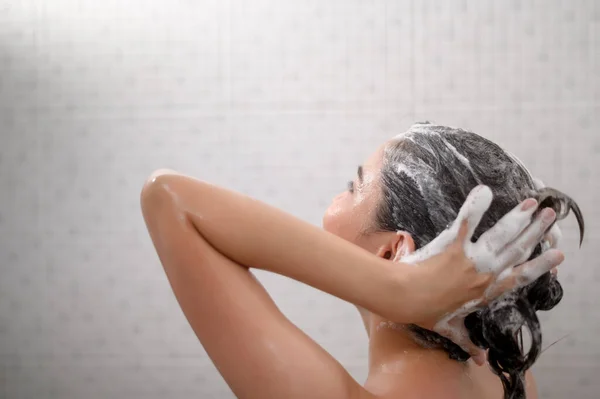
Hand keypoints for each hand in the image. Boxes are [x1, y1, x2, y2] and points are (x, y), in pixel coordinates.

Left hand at [393, 185, 563, 364]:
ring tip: (533, 203)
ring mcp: (471, 259)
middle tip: (550, 215)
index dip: (541, 266)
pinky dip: (476, 207)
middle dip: (536, 231)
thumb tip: (480, 361)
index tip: (558, 255)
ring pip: (502, 236)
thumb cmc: (426, 312)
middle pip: (517, 249)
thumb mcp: (451, 329)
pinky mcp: (453, 246)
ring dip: (519, 218)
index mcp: (486, 292)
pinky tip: (484, 191)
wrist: (403, 299)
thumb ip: (468, 342)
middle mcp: (484, 274)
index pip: (520, 277)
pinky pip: (467, 222)